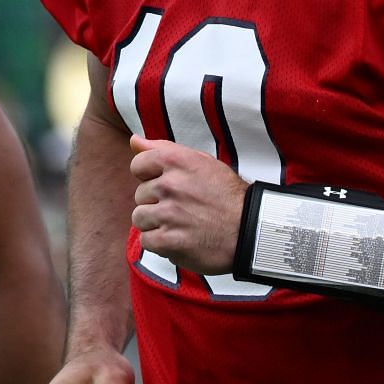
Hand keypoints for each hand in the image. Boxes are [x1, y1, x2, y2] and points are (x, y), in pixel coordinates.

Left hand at [128, 136, 245, 275]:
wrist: (250, 230)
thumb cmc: (227, 195)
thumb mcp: (201, 162)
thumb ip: (164, 149)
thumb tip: (133, 140)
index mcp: (177, 161)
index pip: (138, 165)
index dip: (150, 176)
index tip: (168, 186)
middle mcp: (171, 185)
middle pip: (140, 194)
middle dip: (157, 202)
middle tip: (183, 208)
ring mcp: (169, 214)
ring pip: (140, 218)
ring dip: (156, 223)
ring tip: (180, 224)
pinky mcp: (169, 240)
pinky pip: (147, 240)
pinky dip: (160, 243)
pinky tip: (179, 239)